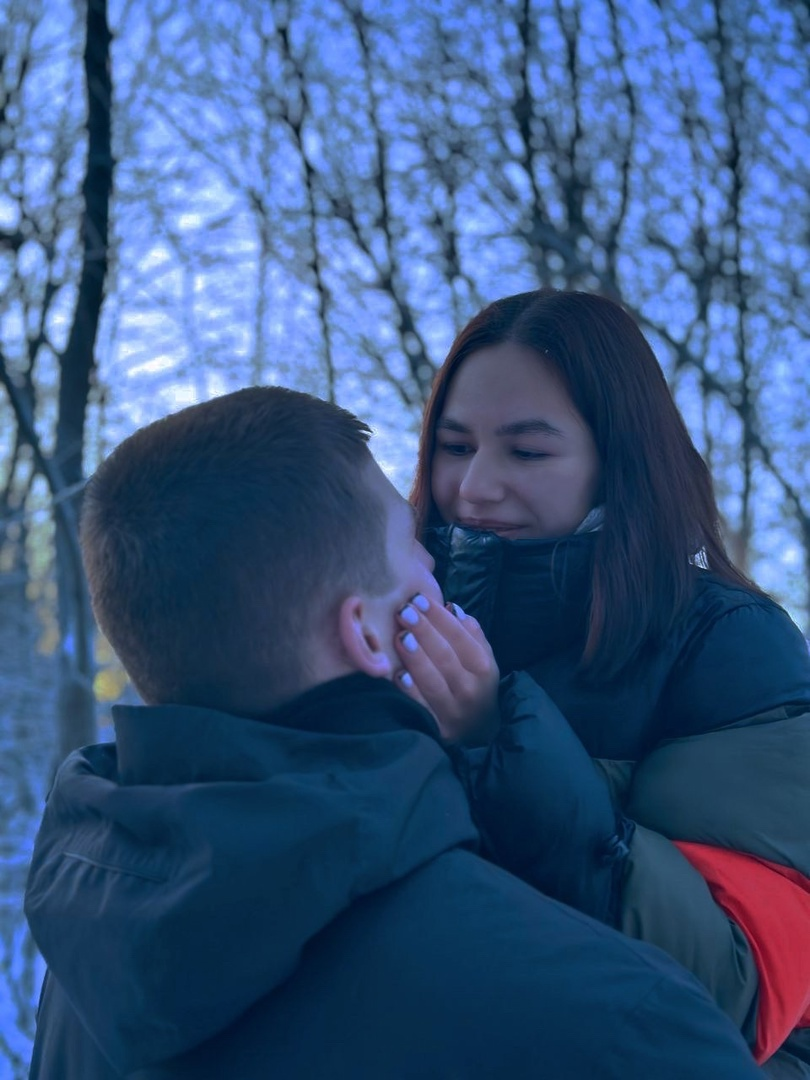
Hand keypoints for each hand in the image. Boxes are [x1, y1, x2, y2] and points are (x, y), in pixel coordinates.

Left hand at [393, 594, 499, 744]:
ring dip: (416, 657)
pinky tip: (399, 676)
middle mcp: (470, 689)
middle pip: (445, 656)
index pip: (460, 636)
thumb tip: (451, 608)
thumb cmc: (475, 684)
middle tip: (403, 611)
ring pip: (433, 680)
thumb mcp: (482, 658)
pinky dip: (411, 692)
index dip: (438, 617)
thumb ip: (470, 633)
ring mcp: (453, 711)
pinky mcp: (437, 729)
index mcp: (483, 667)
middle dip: (423, 631)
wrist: (479, 731)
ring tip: (400, 636)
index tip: (418, 600)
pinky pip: (422, 708)